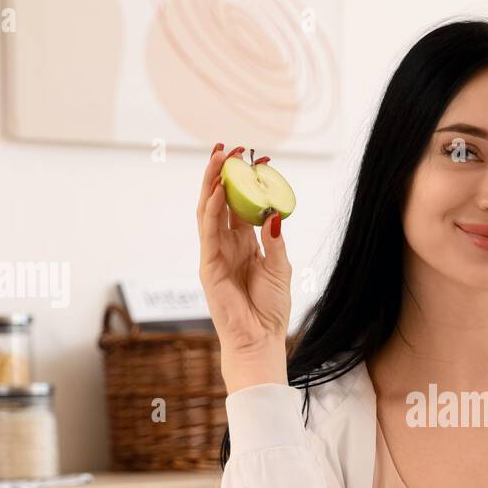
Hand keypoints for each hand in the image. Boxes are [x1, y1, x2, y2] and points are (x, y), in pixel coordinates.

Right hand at [196, 144, 292, 387]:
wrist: (260, 340)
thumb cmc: (270, 309)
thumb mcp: (280, 268)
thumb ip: (275, 240)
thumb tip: (273, 211)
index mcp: (245, 244)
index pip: (243, 205)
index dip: (249, 182)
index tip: (261, 159)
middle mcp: (227, 245)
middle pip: (221, 201)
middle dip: (224, 173)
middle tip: (232, 147)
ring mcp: (214, 253)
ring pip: (209, 209)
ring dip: (213, 181)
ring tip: (220, 156)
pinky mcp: (207, 265)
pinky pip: (208, 230)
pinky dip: (212, 208)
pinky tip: (218, 189)